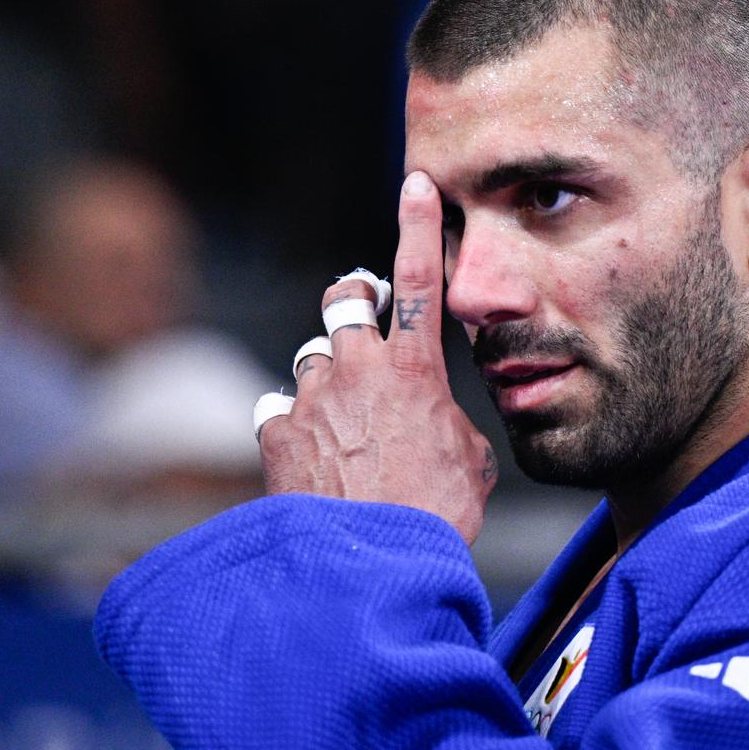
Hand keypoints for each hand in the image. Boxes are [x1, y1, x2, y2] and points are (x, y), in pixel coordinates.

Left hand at [260, 171, 497, 542]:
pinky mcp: (277, 432)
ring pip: (312, 358)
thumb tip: (437, 425)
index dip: (417, 226)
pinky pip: (279, 407)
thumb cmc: (431, 517)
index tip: (416, 185)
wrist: (370, 564)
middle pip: (344, 301)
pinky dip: (293, 423)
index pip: (419, 279)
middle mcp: (357, 370)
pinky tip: (309, 456)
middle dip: (352, 296)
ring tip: (343, 422)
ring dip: (326, 377)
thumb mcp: (471, 464)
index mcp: (414, 371)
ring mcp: (312, 398)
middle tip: (361, 308)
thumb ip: (450, 424)